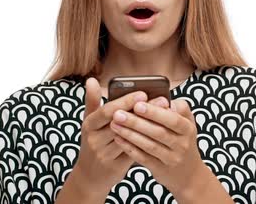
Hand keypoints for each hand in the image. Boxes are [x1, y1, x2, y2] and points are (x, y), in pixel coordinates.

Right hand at [72, 77, 169, 193]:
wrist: (89, 176)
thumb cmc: (93, 141)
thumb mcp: (89, 122)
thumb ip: (92, 100)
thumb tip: (91, 79)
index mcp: (89, 125)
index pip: (108, 111)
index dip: (125, 102)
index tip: (143, 93)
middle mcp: (95, 140)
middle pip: (122, 123)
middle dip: (143, 111)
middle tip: (162, 101)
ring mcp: (105, 154)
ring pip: (130, 138)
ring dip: (149, 125)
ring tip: (165, 115)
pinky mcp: (116, 166)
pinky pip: (134, 151)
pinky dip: (147, 140)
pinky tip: (161, 132)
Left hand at [108, 97, 205, 195]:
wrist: (188, 173)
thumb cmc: (183, 139)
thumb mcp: (188, 122)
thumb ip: (178, 108)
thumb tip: (162, 99)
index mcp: (188, 128)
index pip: (172, 119)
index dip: (155, 112)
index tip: (137, 104)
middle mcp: (182, 144)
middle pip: (158, 132)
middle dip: (136, 122)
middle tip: (118, 113)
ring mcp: (171, 159)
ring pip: (149, 146)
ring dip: (130, 134)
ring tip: (114, 124)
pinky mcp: (160, 169)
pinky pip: (143, 158)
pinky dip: (130, 148)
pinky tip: (119, 138)